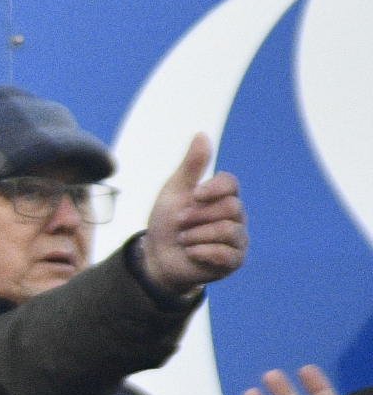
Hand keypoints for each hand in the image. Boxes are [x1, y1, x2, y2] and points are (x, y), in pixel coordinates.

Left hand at [136, 133, 245, 296]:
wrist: (157, 257)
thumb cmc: (167, 222)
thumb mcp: (175, 191)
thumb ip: (191, 166)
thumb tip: (201, 134)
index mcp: (222, 196)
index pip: (231, 183)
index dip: (214, 188)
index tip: (194, 195)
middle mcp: (235, 215)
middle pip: (229, 207)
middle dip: (196, 217)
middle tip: (181, 224)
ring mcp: (238, 238)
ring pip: (227, 230)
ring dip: (195, 236)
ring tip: (184, 240)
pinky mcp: (234, 260)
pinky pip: (225, 254)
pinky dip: (200, 253)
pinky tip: (192, 254)